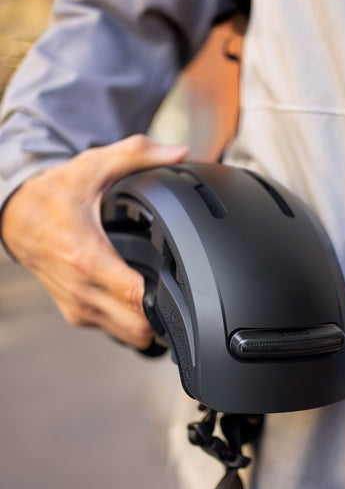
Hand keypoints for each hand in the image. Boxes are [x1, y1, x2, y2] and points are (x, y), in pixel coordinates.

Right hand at [1, 135, 188, 347]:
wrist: (15, 218)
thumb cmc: (53, 195)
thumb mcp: (93, 166)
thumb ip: (138, 155)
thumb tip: (179, 151)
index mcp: (89, 259)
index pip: (138, 298)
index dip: (167, 297)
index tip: (184, 286)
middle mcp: (83, 291)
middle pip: (140, 329)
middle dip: (164, 314)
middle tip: (178, 290)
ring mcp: (78, 307)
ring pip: (129, 337)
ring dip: (149, 321)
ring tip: (160, 294)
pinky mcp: (76, 314)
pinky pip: (114, 330)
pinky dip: (130, 321)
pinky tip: (136, 297)